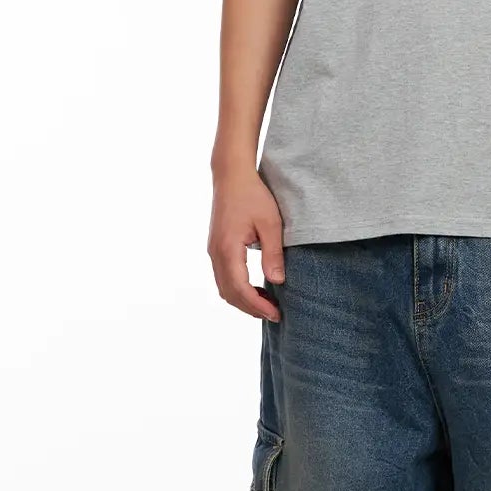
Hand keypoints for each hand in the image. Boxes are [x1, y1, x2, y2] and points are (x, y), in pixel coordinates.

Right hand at [207, 168, 284, 319]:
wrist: (232, 175)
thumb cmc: (253, 195)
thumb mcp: (271, 223)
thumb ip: (273, 253)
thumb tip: (277, 281)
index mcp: (228, 249)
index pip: (240, 289)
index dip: (257, 306)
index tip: (276, 313)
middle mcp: (216, 253)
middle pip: (229, 293)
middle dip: (250, 308)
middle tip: (274, 314)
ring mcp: (213, 251)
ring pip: (224, 287)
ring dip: (243, 300)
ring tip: (267, 304)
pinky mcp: (216, 247)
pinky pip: (223, 277)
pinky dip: (238, 289)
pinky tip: (256, 289)